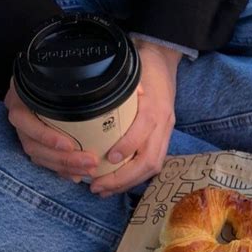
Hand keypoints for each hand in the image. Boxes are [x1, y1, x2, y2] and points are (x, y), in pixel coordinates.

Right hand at [4, 79, 99, 181]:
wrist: (53, 77)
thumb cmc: (65, 73)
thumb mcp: (65, 72)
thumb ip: (78, 83)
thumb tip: (110, 91)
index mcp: (22, 96)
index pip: (25, 120)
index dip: (45, 136)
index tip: (69, 145)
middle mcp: (20, 114)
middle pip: (33, 145)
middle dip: (63, 158)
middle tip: (90, 162)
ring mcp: (25, 131)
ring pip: (38, 156)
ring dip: (64, 167)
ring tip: (88, 170)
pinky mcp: (33, 143)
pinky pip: (44, 161)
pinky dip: (60, 170)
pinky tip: (76, 175)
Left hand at [90, 40, 179, 197]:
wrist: (163, 61)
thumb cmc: (141, 66)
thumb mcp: (128, 74)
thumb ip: (114, 89)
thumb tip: (84, 103)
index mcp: (154, 104)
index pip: (144, 128)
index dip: (129, 145)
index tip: (110, 157)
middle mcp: (163, 123)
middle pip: (150, 159)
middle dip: (124, 177)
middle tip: (97, 185)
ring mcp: (166, 133)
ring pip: (153, 167)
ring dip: (127, 183)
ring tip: (103, 190)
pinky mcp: (164, 139)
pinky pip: (152, 165)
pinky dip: (133, 178)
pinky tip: (116, 185)